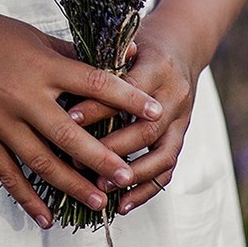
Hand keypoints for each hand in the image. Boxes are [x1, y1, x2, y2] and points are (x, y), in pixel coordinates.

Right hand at [0, 4, 163, 229]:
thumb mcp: (33, 36)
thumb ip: (72, 55)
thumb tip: (117, 61)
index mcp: (41, 66)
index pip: (93, 83)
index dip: (126, 98)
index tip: (154, 110)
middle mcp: (22, 96)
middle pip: (69, 134)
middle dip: (101, 157)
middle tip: (127, 175)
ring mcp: (0, 121)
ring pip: (41, 161)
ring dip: (71, 184)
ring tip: (98, 201)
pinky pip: (7, 174)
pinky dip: (27, 198)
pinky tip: (47, 218)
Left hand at [78, 17, 200, 213]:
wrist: (182, 44)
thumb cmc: (141, 43)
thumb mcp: (124, 42)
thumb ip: (102, 60)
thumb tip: (64, 83)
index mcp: (157, 66)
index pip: (128, 91)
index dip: (99, 106)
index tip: (68, 118)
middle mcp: (175, 95)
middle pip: (147, 130)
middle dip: (112, 149)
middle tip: (77, 161)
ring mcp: (183, 118)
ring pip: (163, 155)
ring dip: (131, 176)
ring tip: (101, 187)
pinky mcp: (183, 135)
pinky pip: (169, 169)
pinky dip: (147, 189)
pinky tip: (123, 204)